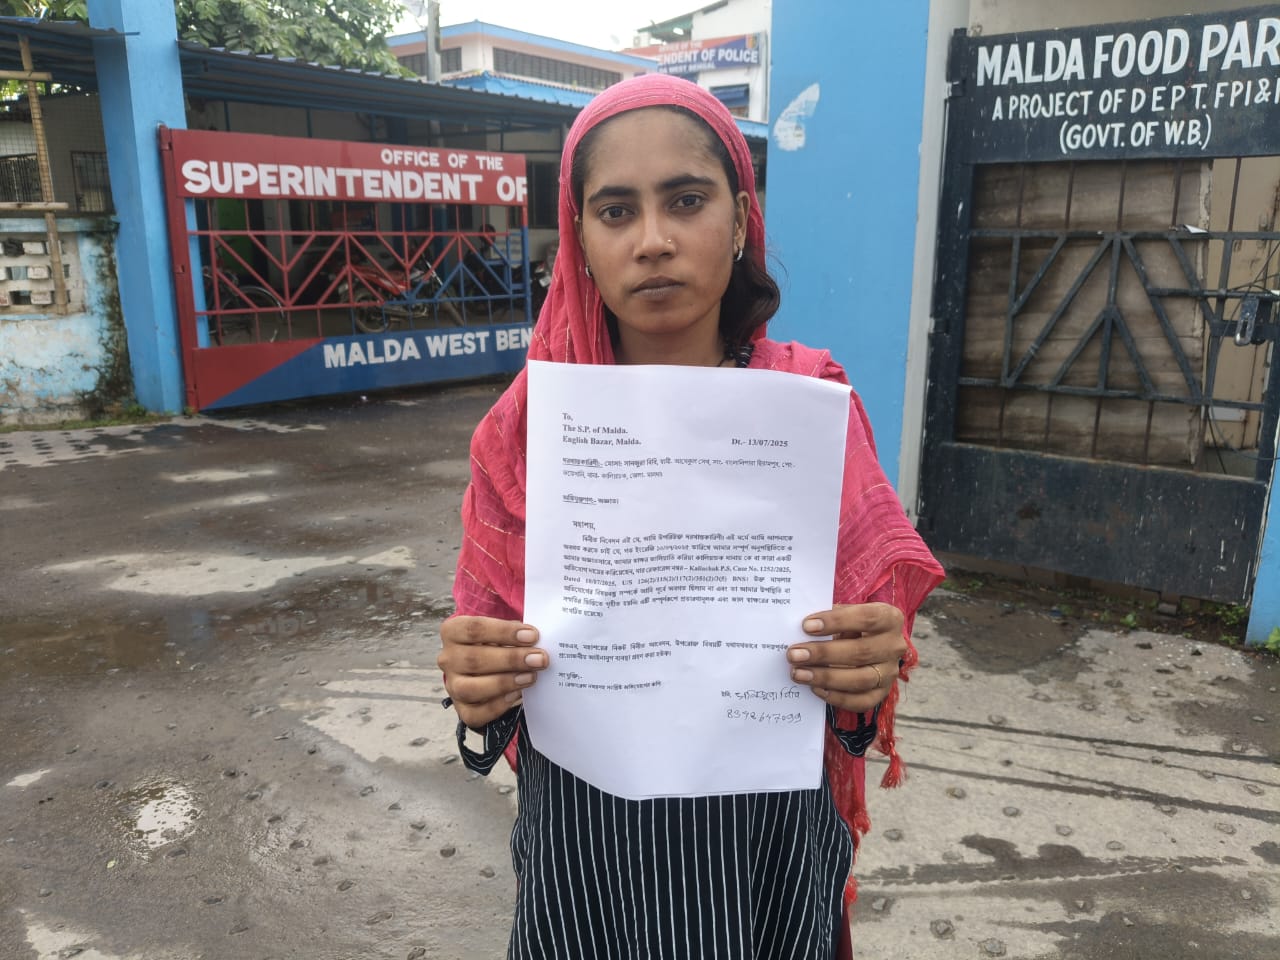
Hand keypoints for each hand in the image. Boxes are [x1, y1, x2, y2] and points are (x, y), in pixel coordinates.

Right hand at [437, 616, 548, 728]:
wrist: (491, 669)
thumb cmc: (500, 644)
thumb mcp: (503, 632)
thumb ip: (516, 634)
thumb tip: (537, 641)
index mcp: (453, 631)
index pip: (474, 628)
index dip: (504, 631)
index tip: (532, 635)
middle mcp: (447, 659)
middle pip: (474, 659)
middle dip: (511, 659)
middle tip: (539, 659)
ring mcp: (452, 686)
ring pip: (470, 688)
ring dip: (504, 683)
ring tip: (530, 677)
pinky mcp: (462, 710)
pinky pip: (476, 714)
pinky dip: (499, 705)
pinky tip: (518, 696)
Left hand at [786, 603, 906, 712]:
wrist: (870, 642)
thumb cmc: (851, 623)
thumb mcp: (846, 613)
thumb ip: (830, 617)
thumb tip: (799, 629)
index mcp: (889, 618)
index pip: (866, 618)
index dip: (836, 621)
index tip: (806, 625)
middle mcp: (894, 646)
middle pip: (861, 652)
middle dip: (823, 653)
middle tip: (794, 654)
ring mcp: (890, 672)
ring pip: (861, 679)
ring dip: (826, 677)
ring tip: (798, 673)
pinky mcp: (882, 693)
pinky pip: (861, 701)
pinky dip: (837, 697)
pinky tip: (815, 689)